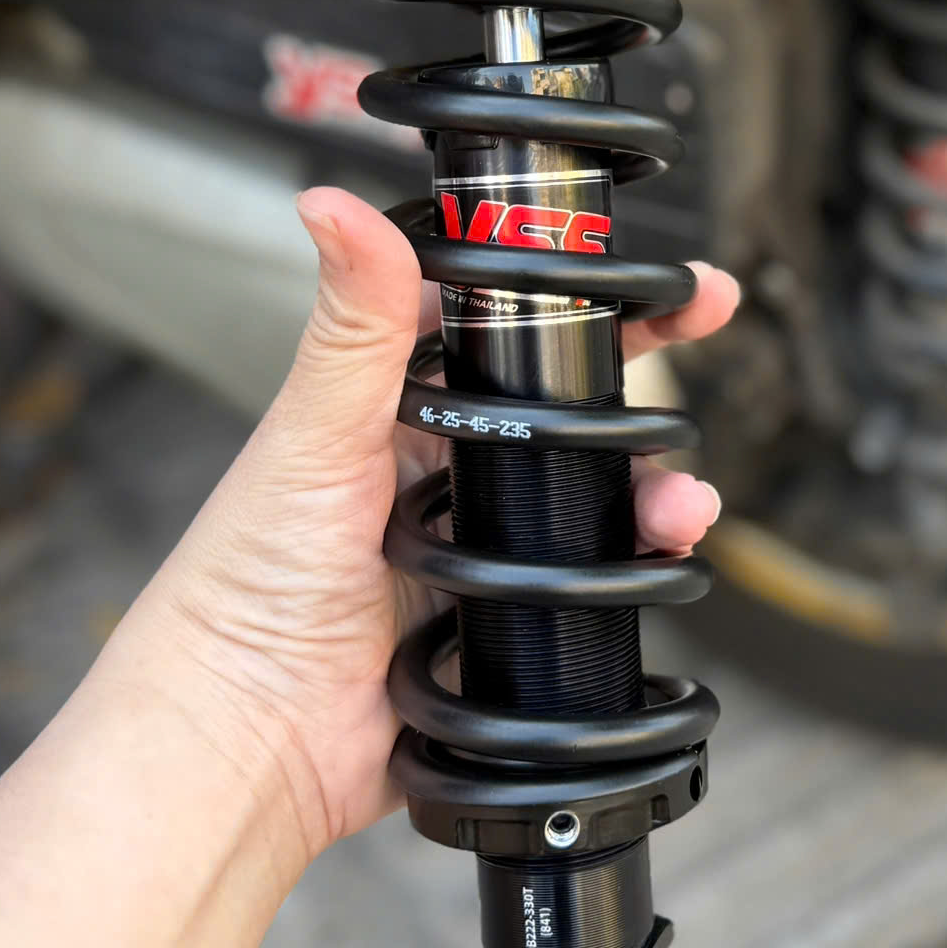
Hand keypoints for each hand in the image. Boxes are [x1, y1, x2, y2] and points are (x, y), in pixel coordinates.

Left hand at [121, 187, 738, 866]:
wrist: (247, 744)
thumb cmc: (242, 590)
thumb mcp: (312, 437)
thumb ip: (352, 325)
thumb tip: (331, 204)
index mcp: (393, 403)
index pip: (500, 314)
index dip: (574, 283)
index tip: (638, 262)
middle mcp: (440, 465)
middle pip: (565, 400)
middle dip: (643, 370)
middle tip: (704, 331)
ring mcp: (476, 543)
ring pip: (591, 494)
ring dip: (652, 489)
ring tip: (679, 502)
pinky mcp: (498, 621)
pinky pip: (587, 585)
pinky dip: (635, 571)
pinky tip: (654, 564)